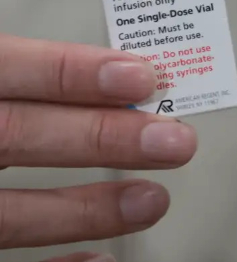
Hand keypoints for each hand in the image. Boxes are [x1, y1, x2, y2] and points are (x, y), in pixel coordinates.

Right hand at [0, 35, 196, 258]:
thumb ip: (16, 77)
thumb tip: (114, 78)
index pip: (3, 68)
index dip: (69, 73)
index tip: (139, 76)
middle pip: (13, 137)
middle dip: (98, 138)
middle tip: (174, 141)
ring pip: (3, 213)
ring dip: (84, 208)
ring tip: (152, 201)